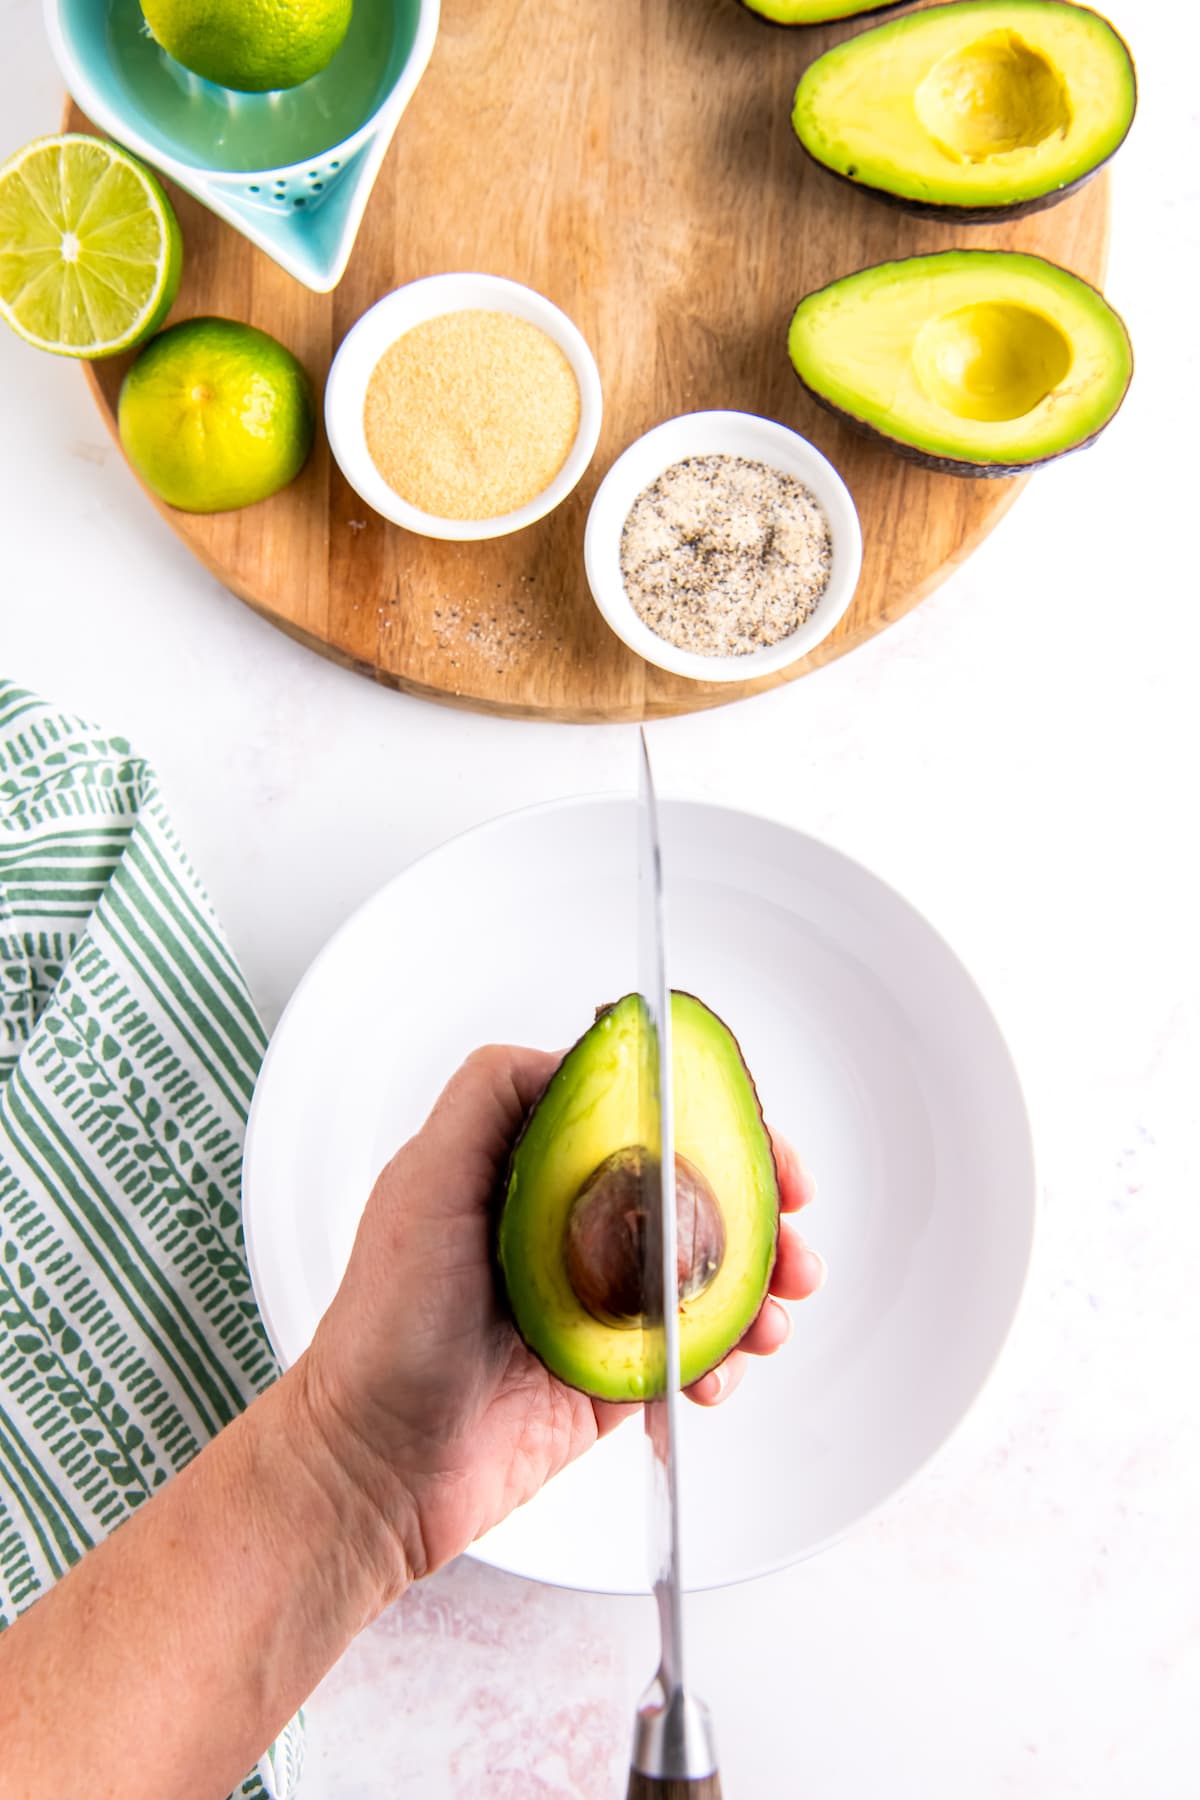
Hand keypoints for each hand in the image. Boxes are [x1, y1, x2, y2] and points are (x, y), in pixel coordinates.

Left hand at [299, 1045, 824, 1596]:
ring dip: (757, 1289)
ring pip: (707, 1275)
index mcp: (529, 1170)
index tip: (755, 1137)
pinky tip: (713, 1376)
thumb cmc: (381, 1332)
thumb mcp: (422, 1184)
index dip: (708, 1121)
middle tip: (792, 1235)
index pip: (638, 1119)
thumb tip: (574, 1053)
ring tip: (770, 1319)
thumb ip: (489, 1098)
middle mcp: (567, 1229)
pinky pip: (692, 1353)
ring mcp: (594, 1303)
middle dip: (757, 1209)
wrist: (373, 1470)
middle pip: (691, 1194)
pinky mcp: (611, 1374)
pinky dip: (722, 1361)